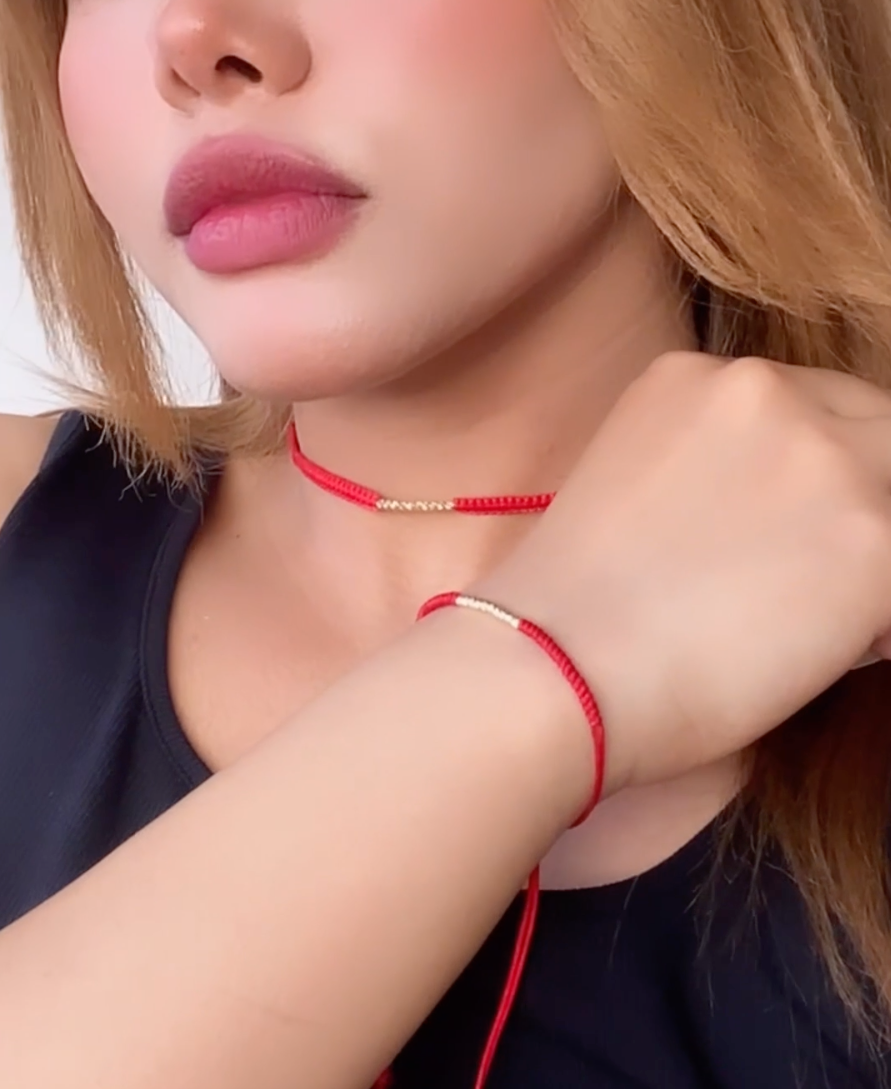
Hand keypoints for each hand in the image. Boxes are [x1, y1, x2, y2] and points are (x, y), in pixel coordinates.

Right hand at [475, 352, 890, 797]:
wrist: (555, 664)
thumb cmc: (573, 611)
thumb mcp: (635, 491)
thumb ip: (718, 473)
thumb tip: (788, 522)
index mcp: (696, 377)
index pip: (811, 410)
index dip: (815, 479)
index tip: (797, 534)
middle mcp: (767, 390)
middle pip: (875, 434)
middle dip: (857, 504)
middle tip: (813, 580)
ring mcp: (826, 455)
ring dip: (872, 558)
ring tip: (816, 622)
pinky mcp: (875, 534)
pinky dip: (881, 620)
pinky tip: (830, 652)